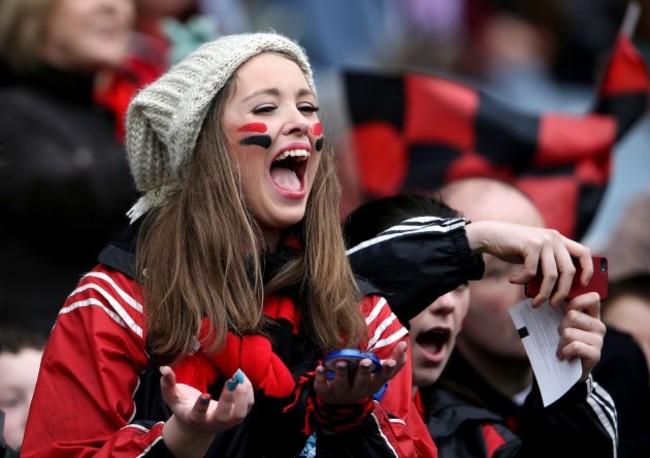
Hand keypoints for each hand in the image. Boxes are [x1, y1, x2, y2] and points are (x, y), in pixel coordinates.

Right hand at [160, 366, 253, 456]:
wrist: (199, 424)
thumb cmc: (185, 407)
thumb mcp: (173, 397)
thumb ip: (167, 384)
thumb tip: (164, 368)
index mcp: (195, 418)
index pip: (198, 415)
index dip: (201, 407)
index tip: (205, 395)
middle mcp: (213, 422)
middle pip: (224, 416)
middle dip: (229, 399)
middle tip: (231, 380)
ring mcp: (228, 420)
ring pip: (240, 413)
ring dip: (243, 395)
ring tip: (238, 375)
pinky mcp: (238, 414)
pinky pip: (248, 405)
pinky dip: (248, 390)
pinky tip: (241, 377)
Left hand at [313, 341, 407, 403]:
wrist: (341, 402)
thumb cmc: (364, 381)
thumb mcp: (379, 374)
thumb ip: (395, 361)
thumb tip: (405, 344)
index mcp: (373, 383)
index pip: (382, 378)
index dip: (387, 370)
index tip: (390, 362)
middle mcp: (358, 389)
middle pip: (362, 382)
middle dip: (364, 372)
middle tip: (366, 362)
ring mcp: (342, 391)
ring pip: (342, 383)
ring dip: (342, 373)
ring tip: (341, 363)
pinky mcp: (326, 391)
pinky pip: (323, 385)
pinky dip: (320, 378)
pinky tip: (319, 368)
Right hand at [466, 221, 593, 305]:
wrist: (490, 235)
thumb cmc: (513, 248)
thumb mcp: (536, 255)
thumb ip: (548, 264)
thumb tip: (561, 289)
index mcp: (559, 239)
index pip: (584, 253)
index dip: (588, 270)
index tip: (583, 285)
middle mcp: (554, 238)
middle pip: (569, 271)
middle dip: (562, 292)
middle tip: (553, 304)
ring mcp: (543, 240)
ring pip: (551, 275)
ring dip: (543, 293)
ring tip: (534, 302)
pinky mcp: (530, 245)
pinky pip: (532, 271)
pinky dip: (522, 280)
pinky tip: (513, 280)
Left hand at [556, 292, 604, 381]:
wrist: (568, 369)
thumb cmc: (563, 341)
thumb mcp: (563, 323)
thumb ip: (561, 310)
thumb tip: (541, 298)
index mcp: (592, 315)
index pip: (593, 298)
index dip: (576, 301)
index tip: (565, 310)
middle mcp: (599, 326)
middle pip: (572, 315)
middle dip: (560, 326)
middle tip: (561, 336)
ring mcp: (599, 340)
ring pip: (569, 332)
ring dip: (560, 342)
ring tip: (563, 348)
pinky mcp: (595, 354)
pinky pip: (574, 346)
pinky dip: (564, 351)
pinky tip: (565, 355)